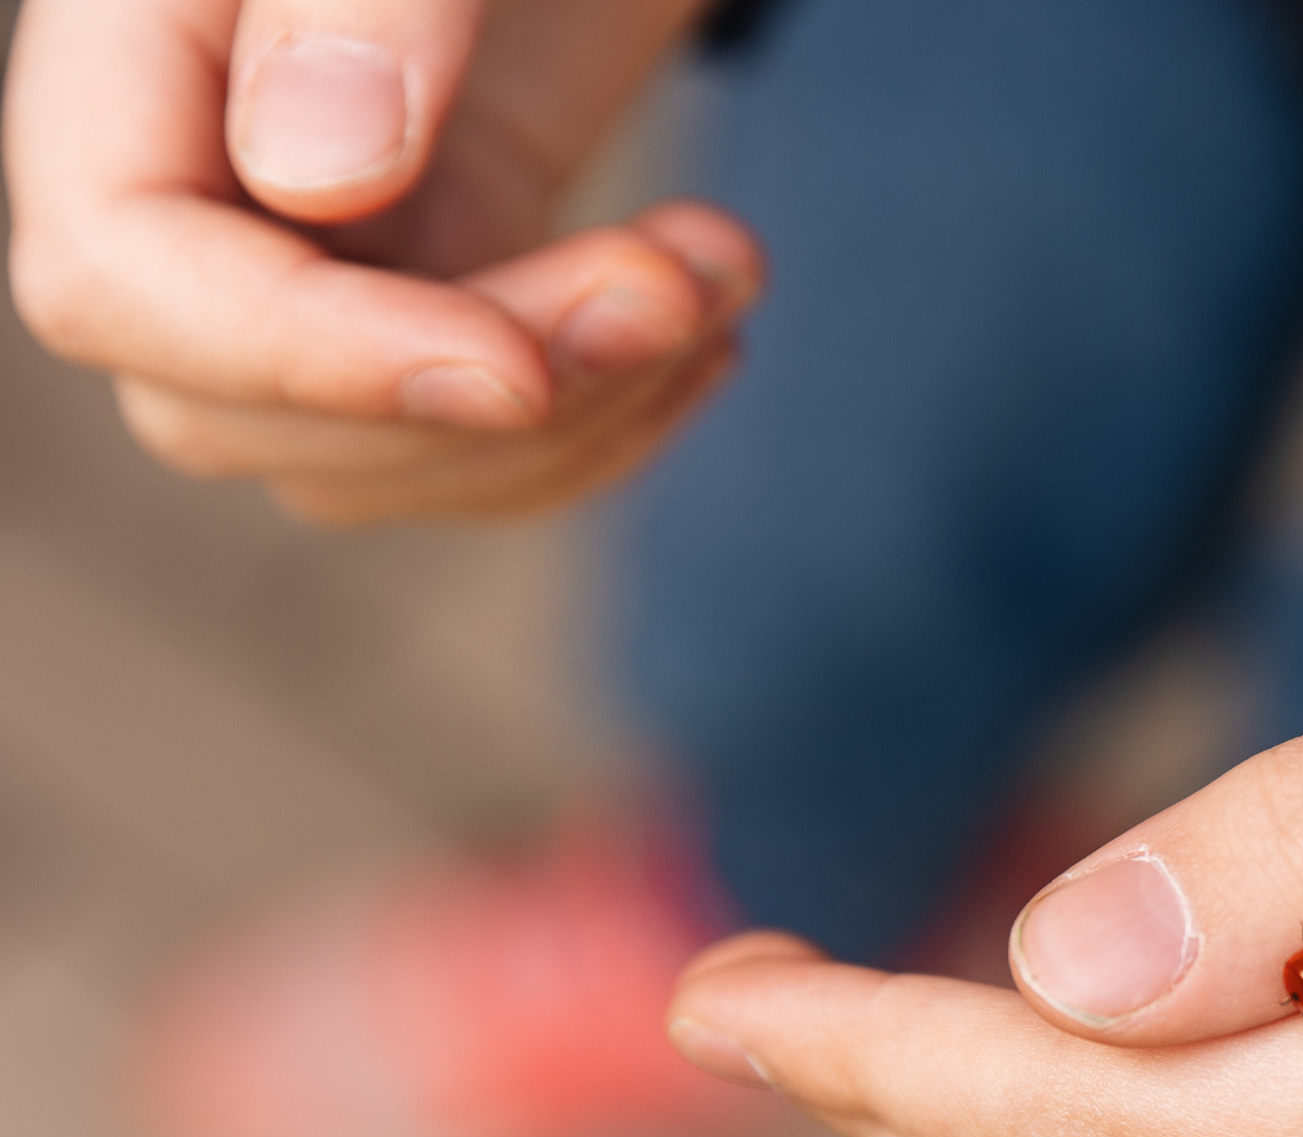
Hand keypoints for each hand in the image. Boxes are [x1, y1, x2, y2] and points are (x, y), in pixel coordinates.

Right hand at [5, 0, 760, 523]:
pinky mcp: (429, 289)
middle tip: (686, 278)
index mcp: (126, 47)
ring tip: (726, 268)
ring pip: (373, 466)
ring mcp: (303, 251)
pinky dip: (607, 420)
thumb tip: (313, 183)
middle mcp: (186, 171)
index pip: (118, 280)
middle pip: (241, 414)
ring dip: (583, 412)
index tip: (514, 368)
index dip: (307, 362)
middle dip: (491, 396)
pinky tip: (711, 328)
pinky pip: (471, 448)